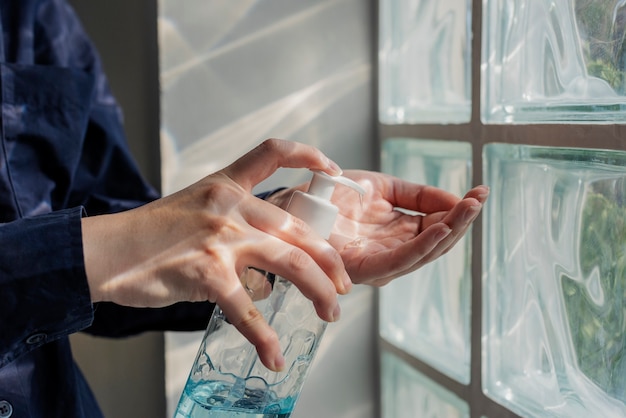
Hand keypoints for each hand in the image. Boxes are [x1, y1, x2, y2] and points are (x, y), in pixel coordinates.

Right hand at [82, 139, 350, 370]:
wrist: (107, 252)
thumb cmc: (150, 236)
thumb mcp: (195, 211)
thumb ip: (236, 228)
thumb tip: (267, 275)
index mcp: (226, 186)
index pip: (272, 153)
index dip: (308, 155)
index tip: (332, 168)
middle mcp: (230, 206)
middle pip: (299, 227)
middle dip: (330, 260)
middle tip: (343, 284)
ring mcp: (221, 238)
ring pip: (291, 263)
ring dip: (319, 291)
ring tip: (331, 312)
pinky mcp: (208, 272)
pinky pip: (248, 310)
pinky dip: (264, 338)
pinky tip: (274, 356)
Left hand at [269, 170, 487, 285]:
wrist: (296, 200)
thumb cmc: (335, 196)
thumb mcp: (384, 187)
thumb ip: (418, 195)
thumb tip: (456, 200)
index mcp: (400, 233)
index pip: (438, 227)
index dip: (460, 212)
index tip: (480, 193)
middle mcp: (393, 251)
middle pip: (437, 243)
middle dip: (461, 222)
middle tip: (480, 199)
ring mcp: (380, 262)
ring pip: (423, 253)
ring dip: (449, 232)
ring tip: (468, 209)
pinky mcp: (363, 268)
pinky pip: (398, 260)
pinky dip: (421, 246)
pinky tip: (440, 229)